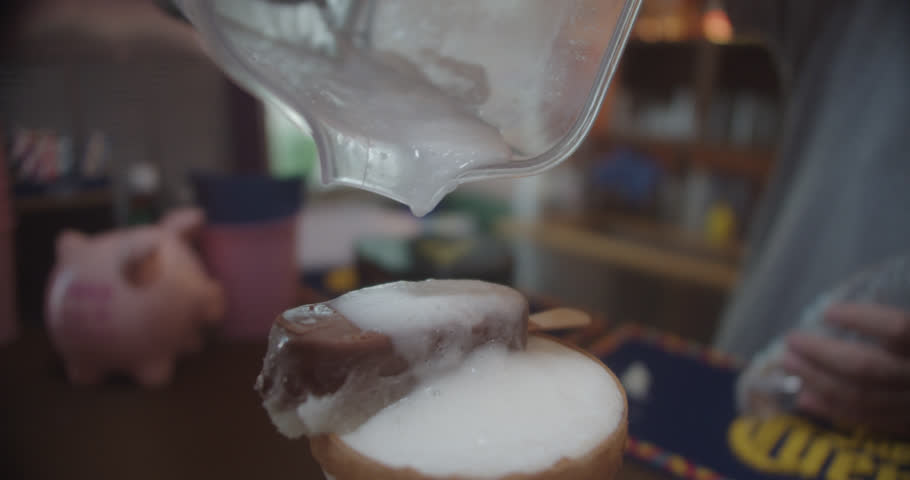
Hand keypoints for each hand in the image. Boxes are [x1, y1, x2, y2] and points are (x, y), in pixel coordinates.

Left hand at [780, 303, 909, 434]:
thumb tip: (852, 304)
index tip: (830, 310)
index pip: (899, 329)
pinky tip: (805, 398)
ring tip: (788, 363)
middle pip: (868, 368)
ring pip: (863, 398)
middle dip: (822, 354)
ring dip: (818, 381)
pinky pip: (871, 422)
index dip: (862, 318)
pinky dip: (834, 411)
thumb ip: (901, 321)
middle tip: (791, 339)